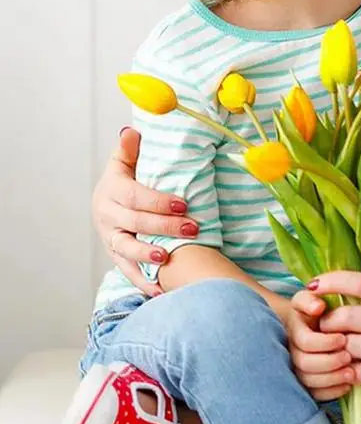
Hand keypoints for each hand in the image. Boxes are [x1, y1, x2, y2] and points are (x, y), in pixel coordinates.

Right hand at [93, 127, 198, 294]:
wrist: (105, 203)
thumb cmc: (124, 179)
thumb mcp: (124, 162)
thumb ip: (129, 149)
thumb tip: (131, 132)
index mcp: (111, 191)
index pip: (135, 196)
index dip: (159, 201)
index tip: (184, 203)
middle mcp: (107, 216)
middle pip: (135, 223)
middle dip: (164, 226)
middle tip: (193, 229)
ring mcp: (110, 238)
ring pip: (126, 249)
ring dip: (147, 254)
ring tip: (167, 258)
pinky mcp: (115, 256)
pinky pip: (127, 270)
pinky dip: (142, 281)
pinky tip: (160, 291)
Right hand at [287, 290, 353, 401]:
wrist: (310, 324)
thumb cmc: (315, 309)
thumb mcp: (309, 298)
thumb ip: (309, 299)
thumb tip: (318, 307)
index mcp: (293, 330)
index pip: (305, 342)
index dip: (325, 343)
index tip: (343, 338)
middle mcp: (291, 351)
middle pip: (305, 364)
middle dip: (329, 363)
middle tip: (348, 357)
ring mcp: (296, 369)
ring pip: (308, 382)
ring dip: (332, 379)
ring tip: (351, 373)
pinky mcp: (305, 383)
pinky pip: (313, 395)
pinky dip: (331, 392)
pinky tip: (347, 385)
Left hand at [308, 272, 360, 415]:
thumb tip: (338, 288)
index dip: (333, 281)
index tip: (313, 285)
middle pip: (351, 317)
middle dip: (328, 321)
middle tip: (321, 326)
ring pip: (352, 345)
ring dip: (335, 348)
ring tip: (332, 348)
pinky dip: (346, 371)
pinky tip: (345, 369)